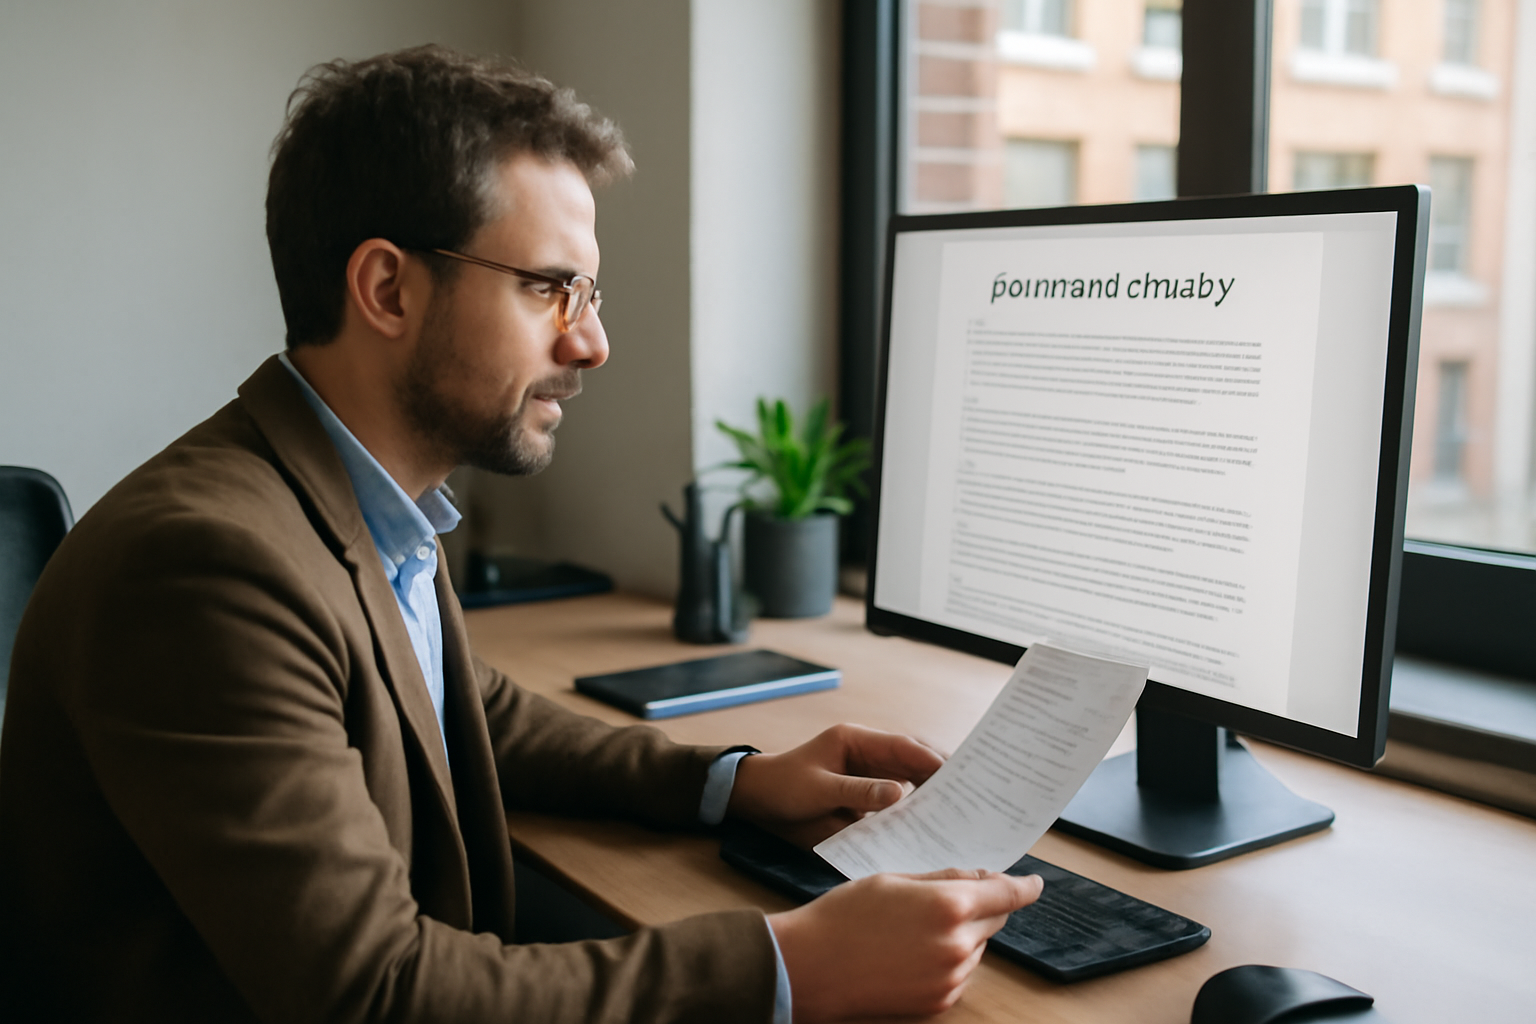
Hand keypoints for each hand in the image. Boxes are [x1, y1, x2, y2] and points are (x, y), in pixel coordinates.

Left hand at [726, 724, 944, 846]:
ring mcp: (867, 775)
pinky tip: (928, 828)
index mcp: (856, 740)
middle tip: (973, 792)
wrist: (756, 801)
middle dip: (941, 774)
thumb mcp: (818, 788)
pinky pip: (894, 803)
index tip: (959, 773)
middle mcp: (867, 755)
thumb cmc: (782, 786)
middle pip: (912, 761)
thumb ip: (857, 791)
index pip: (903, 746)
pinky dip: (911, 812)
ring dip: (931, 795)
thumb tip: (900, 794)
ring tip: (960, 812)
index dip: (931, 759)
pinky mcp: (864, 797)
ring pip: (908, 782)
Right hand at [768, 868, 1043, 1021]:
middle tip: (942, 899)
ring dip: (960, 934)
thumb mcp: (896, 879)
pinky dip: (946, 959)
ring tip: (912, 929)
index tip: (1033, 883)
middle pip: (994, 920)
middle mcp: (957, 944)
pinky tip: (910, 952)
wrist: (812, 966)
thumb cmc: (846, 915)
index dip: (1024, 887)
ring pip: (975, 946)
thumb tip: (983, 879)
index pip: (1007, 895)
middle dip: (979, 906)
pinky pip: (959, 972)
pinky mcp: (939, 1001)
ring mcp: (950, 977)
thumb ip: (945, 878)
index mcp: (948, 906)